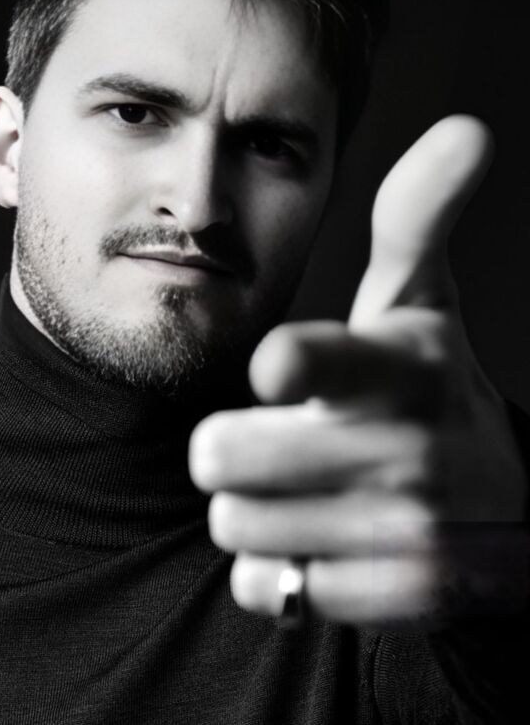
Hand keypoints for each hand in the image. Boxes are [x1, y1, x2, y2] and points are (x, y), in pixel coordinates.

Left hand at [189, 116, 527, 628]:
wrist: (502, 500)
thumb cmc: (428, 388)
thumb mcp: (420, 304)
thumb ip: (417, 220)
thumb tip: (467, 128)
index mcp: (400, 368)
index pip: (314, 363)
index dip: (284, 368)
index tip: (275, 371)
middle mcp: (407, 452)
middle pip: (224, 457)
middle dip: (227, 448)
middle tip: (260, 437)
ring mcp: (405, 533)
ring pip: (236, 526)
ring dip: (248, 509)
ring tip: (296, 488)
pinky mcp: (394, 597)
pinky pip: (267, 588)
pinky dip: (274, 569)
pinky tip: (317, 538)